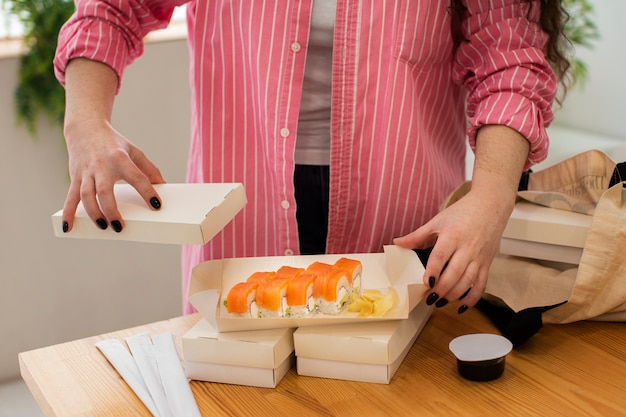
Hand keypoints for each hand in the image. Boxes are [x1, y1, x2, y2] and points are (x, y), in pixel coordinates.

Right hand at [62, 119, 164, 232]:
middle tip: (120, 226)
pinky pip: (70, 197)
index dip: (147, 192)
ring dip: (94, 213)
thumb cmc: (113, 143)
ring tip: (103, 226)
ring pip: (86, 195)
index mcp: (120, 159)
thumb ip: (149, 168)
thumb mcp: (134, 151)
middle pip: (105, 191)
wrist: (86, 128)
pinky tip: (69, 227)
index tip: (156, 205)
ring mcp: (86, 172)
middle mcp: (102, 166)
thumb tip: (162, 185)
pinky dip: (68, 213)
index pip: (137, 177)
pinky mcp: (75, 177)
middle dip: (111, 210)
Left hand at [394, 124, 528, 312]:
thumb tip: (397, 243)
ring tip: (439, 302)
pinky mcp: (487, 263)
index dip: (433, 271)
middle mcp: (467, 248)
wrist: (491, 205)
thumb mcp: (438, 220)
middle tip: (428, 298)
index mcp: (453, 235)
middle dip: (441, 289)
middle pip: (454, 273)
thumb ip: (417, 235)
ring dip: (453, 295)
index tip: (425, 282)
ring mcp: (479, 257)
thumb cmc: (463, 212)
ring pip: (467, 281)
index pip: (441, 256)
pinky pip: (481, 284)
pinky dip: (472, 298)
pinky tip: (461, 307)